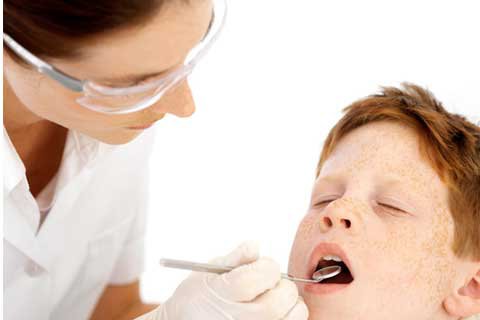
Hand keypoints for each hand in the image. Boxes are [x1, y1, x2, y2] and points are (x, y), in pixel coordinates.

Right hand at [136, 241, 307, 319]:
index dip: (267, 266)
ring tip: (275, 297)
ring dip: (292, 303)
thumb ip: (235, 258)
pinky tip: (275, 311)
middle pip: (278, 301)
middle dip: (283, 285)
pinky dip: (289, 315)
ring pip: (292, 317)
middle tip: (271, 282)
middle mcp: (236, 318)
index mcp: (222, 294)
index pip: (257, 278)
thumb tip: (256, 246)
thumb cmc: (197, 296)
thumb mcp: (208, 271)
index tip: (263, 266)